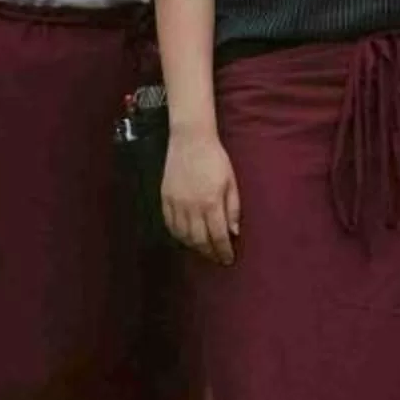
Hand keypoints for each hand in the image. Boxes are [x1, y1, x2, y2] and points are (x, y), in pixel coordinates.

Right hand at [162, 130, 240, 266]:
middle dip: (209, 253)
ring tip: (203, 250)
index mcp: (211, 203)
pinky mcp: (165, 199)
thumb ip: (233, 209)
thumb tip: (234, 232)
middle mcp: (192, 207)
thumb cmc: (216, 159)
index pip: (218, 236)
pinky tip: (186, 238)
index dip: (223, 251)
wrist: (190, 140)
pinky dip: (178, 236)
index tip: (228, 259)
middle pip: (200, 240)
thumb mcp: (231, 182)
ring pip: (183, 236)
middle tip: (216, 258)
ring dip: (194, 247)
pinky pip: (170, 225)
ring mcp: (176, 204)